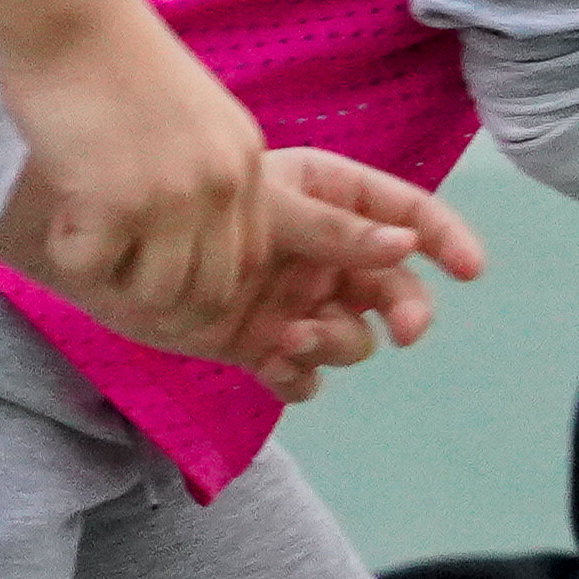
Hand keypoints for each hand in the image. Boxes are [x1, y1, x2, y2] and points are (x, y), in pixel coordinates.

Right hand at [0, 0, 272, 350]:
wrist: (71, 15)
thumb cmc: (113, 57)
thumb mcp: (194, 114)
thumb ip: (203, 170)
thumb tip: (188, 234)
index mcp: (246, 162)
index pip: (251, 259)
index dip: (204, 281)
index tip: (160, 273)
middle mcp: (222, 184)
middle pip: (212, 290)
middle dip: (160, 296)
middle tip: (114, 266)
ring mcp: (174, 197)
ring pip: (158, 292)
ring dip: (114, 278)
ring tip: (84, 233)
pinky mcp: (117, 203)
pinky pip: (94, 270)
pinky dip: (70, 256)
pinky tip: (60, 216)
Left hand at [194, 149, 484, 391]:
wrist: (107, 245)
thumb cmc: (186, 201)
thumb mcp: (268, 207)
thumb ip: (335, 231)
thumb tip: (405, 246)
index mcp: (332, 200)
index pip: (408, 214)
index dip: (446, 239)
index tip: (470, 269)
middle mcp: (323, 255)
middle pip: (393, 288)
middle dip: (405, 311)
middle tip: (404, 332)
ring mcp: (296, 301)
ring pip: (353, 337)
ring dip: (337, 345)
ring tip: (291, 339)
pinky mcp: (261, 344)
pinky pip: (304, 375)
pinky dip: (297, 377)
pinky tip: (272, 365)